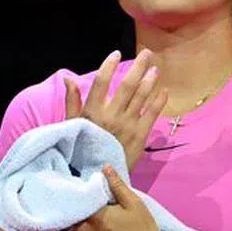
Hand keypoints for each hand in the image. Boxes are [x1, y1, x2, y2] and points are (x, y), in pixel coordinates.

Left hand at [34, 165, 159, 230]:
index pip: (68, 206)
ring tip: (27, 222)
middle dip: (42, 214)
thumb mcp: (133, 202)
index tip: (43, 190)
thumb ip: (117, 184)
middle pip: (57, 223)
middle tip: (28, 204)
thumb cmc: (142, 227)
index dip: (53, 199)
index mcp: (95, 217)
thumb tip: (104, 167)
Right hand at [64, 49, 167, 170]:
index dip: (108, 66)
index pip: (101, 82)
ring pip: (141, 97)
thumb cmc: (81, 149)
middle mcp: (111, 116)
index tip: (116, 54)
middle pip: (127, 85)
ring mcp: (128, 125)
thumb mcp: (72, 125)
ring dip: (150, 81)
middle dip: (138, 67)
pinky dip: (159, 101)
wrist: (97, 177)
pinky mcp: (140, 136)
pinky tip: (163, 91)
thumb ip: (72, 101)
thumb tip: (68, 78)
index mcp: (93, 112)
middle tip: (146, 54)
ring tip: (155, 69)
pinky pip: (152, 114)